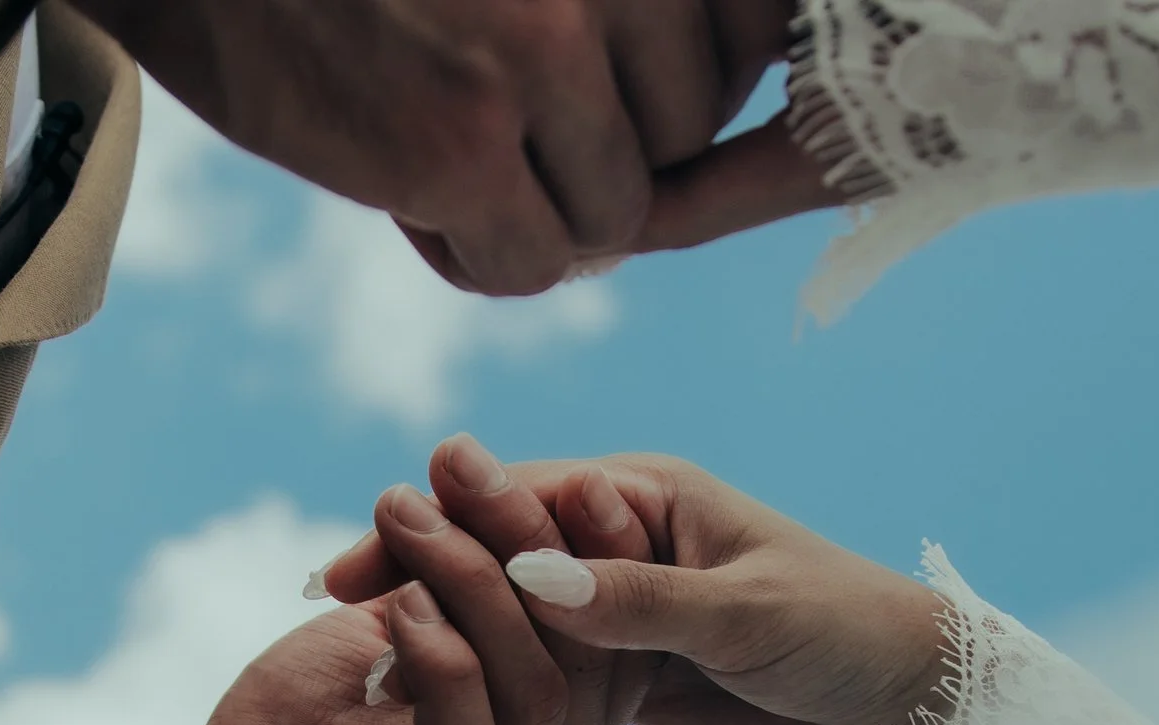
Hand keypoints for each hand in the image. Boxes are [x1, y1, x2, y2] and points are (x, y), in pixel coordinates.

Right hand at [74, 0, 800, 294]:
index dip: (685, 84)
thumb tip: (711, 116)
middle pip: (686, 136)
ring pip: (616, 217)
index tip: (609, 83)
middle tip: (512, 128)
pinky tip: (409, 195)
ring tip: (455, 158)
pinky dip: (474, 254)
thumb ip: (610, 6)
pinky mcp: (460, 149)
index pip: (748, 38)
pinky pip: (529, 265)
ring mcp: (541, 61)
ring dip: (542, 212)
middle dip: (609, 154)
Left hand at [112, 483, 586, 724]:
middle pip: (586, 668)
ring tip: (410, 518)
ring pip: (538, 707)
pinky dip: (448, 674)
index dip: (602, 558)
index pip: (616, 651)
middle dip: (531, 549)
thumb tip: (501, 499)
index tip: (563, 470)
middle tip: (465, 464)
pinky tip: (407, 609)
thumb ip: (460, 593)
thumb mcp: (393, 640)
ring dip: (476, 590)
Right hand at [323, 451, 954, 724]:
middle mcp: (624, 543)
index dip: (438, 527)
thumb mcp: (744, 614)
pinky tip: (430, 708)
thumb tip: (527, 579)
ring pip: (511, 617)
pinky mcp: (628, 675)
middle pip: (499, 551)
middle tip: (335, 607)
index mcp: (648, 497)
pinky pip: (544, 673)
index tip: (365, 559)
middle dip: (421, 573)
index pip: (519, 501)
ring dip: (445, 633)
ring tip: (364, 665)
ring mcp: (621, 610)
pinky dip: (491, 683)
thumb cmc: (846, 636)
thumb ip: (638, 601)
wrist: (912, 714)